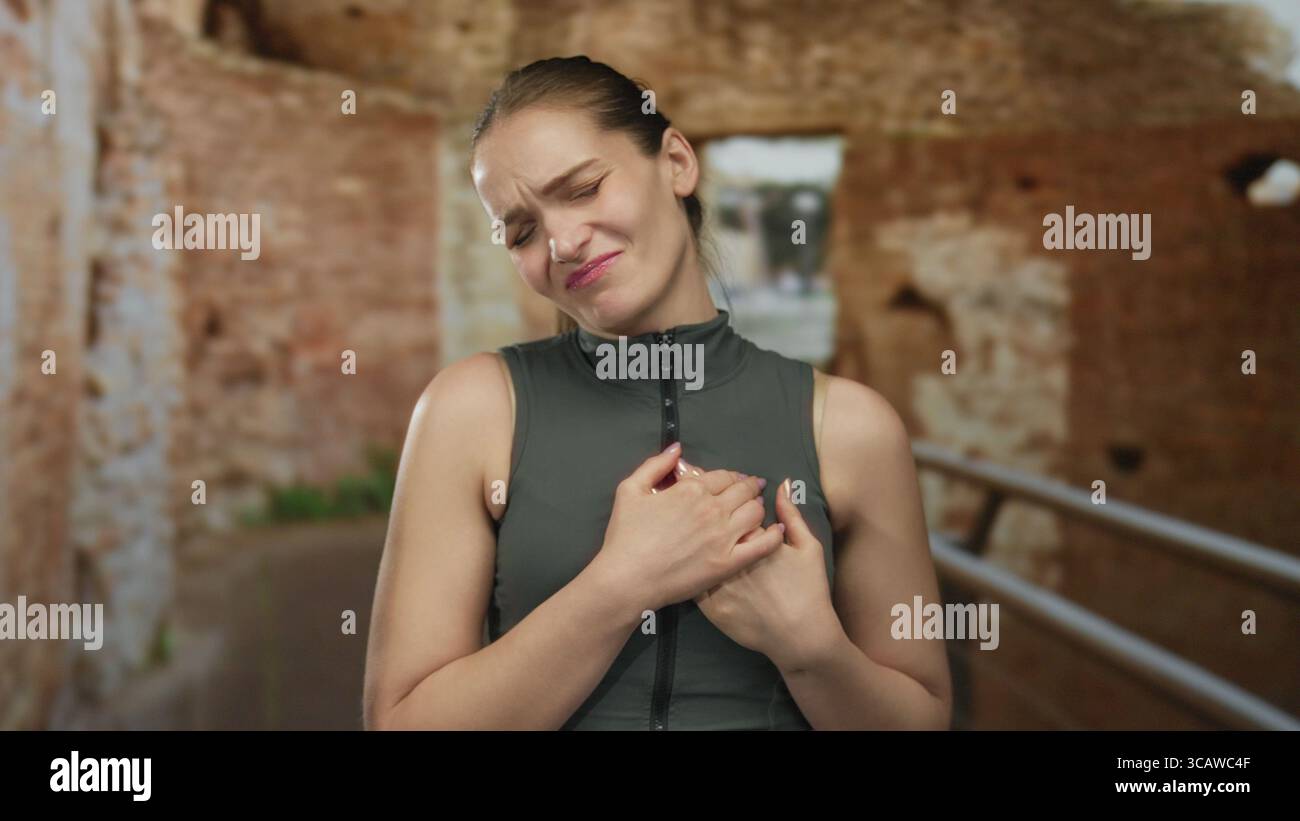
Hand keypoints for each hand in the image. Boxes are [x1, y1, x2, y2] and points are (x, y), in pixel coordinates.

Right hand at [592, 444, 783, 612]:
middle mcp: (712, 509)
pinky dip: (773, 535)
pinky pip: (762, 545)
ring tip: (755, 510)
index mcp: (691, 490)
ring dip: (758, 507)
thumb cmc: (625, 536)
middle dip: (749, 488)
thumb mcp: (629, 490)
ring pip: (755, 513)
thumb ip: (654, 465)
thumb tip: (677, 449)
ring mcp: (723, 536)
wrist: (627, 579)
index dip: (731, 477)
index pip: (723, 476)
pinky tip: (777, 532)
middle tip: (751, 491)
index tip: (734, 481)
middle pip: (744, 491)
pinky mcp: (729, 563)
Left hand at [694, 477, 840, 672]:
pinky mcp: (711, 607)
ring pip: (694, 554)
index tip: (713, 490)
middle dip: (698, 513)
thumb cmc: (808, 590)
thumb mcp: (808, 547)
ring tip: (680, 528)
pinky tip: (682, 563)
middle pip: (707, 528)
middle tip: (693, 506)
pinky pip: (691, 585)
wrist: (800, 636)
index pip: (729, 509)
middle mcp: (732, 559)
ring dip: (686, 540)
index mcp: (753, 540)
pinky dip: (685, 572)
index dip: (720, 497)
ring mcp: (719, 584)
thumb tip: (782, 485)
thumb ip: (791, 515)